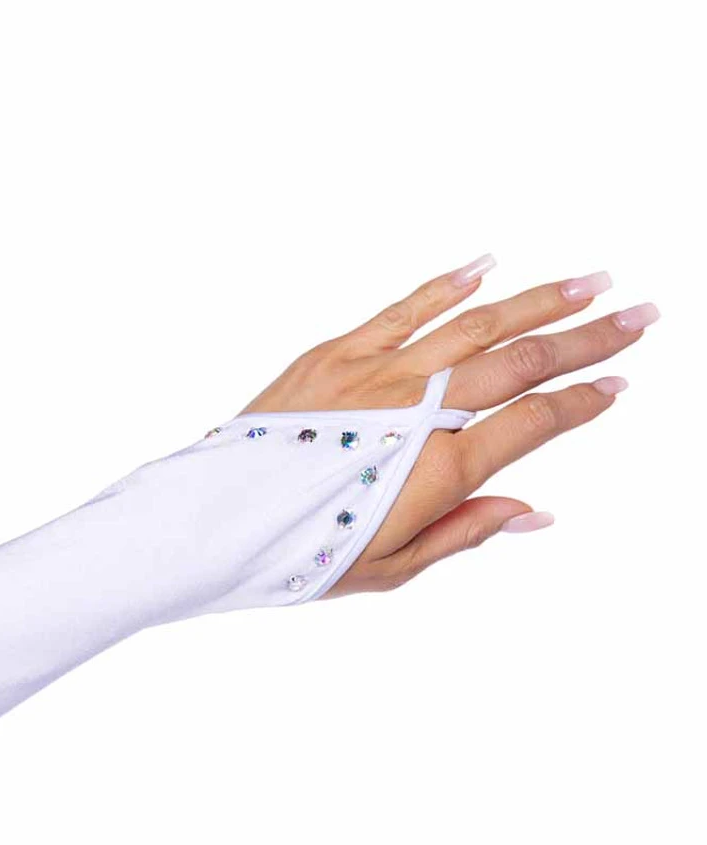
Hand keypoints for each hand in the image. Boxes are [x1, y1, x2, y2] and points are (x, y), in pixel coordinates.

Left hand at [241, 256, 658, 598]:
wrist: (215, 521)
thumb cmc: (301, 555)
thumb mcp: (393, 567)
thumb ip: (466, 532)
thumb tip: (535, 514)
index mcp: (438, 470)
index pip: (533, 422)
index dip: (582, 402)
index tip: (619, 384)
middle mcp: (418, 411)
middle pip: (519, 361)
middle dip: (588, 338)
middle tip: (640, 315)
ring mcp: (377, 374)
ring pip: (473, 323)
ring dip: (537, 299)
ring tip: (588, 283)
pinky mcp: (335, 354)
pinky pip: (403, 309)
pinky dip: (448, 285)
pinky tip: (487, 264)